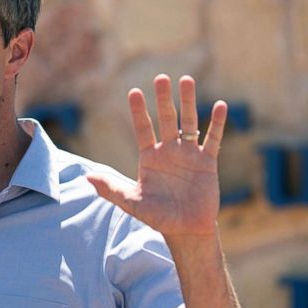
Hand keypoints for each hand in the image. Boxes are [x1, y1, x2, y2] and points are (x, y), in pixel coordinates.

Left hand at [87, 74, 224, 237]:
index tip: (134, 92)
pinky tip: (219, 106)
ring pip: (189, 122)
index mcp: (149, 158)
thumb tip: (87, 177)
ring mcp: (188, 155)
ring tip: (186, 79)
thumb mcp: (132, 203)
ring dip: (188, 102)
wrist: (186, 230)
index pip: (142, 129)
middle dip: (164, 99)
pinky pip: (213, 139)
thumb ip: (111, 189)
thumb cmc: (158, 217)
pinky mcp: (207, 162)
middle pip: (165, 119)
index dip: (138, 112)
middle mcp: (168, 151)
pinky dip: (216, 123)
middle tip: (161, 77)